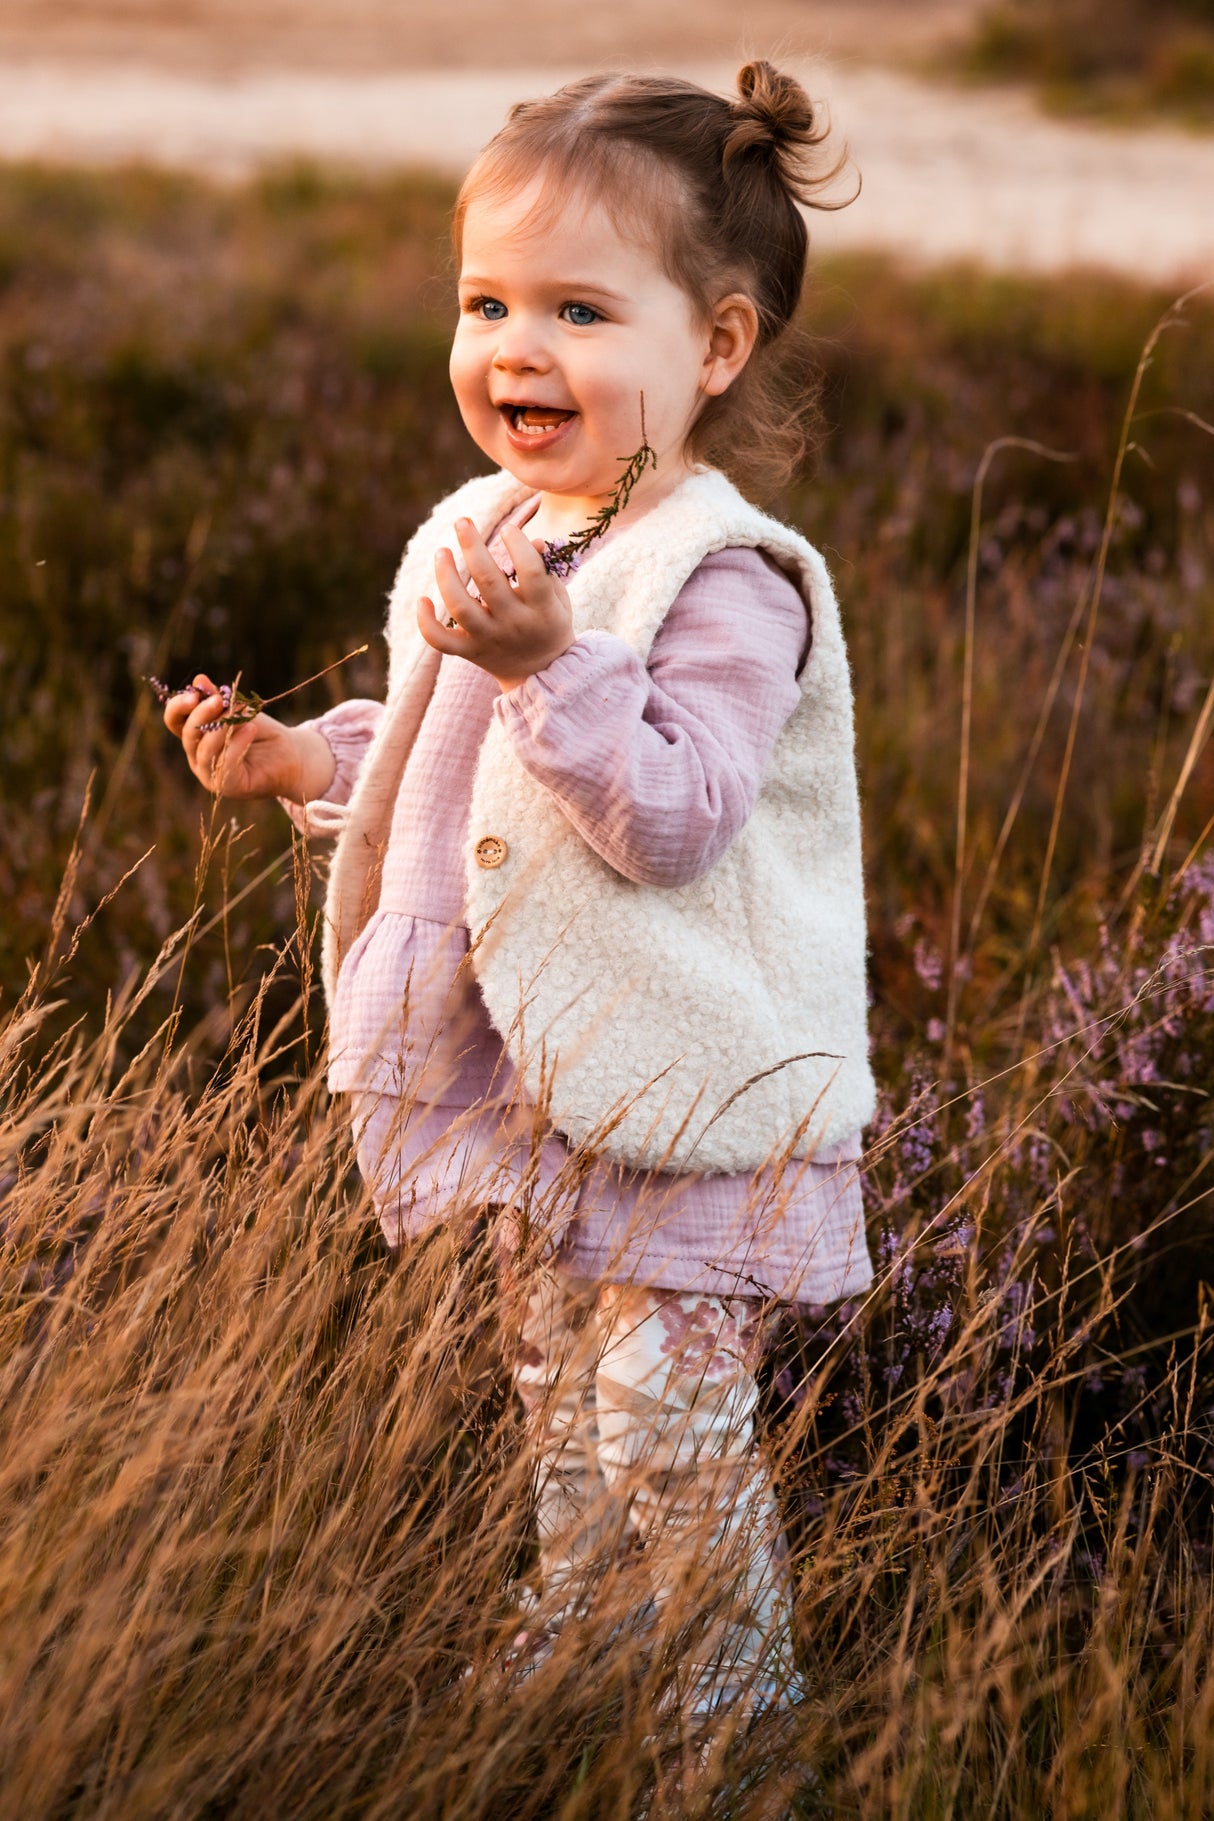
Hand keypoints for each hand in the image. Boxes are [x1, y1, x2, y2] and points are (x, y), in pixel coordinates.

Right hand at [162, 673, 333, 802]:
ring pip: (204, 750)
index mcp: (195, 736)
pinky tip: (251, 728)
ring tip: (240, 712)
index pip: (174, 720)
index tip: (194, 693)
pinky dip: (237, 744)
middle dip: (202, 715)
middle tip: (219, 700)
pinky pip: (225, 764)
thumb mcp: (239, 710)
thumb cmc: (261, 732)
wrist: (290, 755)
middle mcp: (197, 756)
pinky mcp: (228, 786)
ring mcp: (209, 773)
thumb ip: (219, 698)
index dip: (178, 706)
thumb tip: (199, 680)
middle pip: (187, 734)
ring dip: (221, 728)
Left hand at [417, 517, 573, 690]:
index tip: (508, 529)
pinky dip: (426, 622)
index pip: (531, 572)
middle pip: (488, 582)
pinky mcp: (470, 652)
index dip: (517, 546)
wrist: (542, 673)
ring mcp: (489, 639)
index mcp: (542, 609)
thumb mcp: (558, 599)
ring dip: (446, 576)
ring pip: (460, 607)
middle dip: (472, 546)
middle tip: (462, 522)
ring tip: (442, 551)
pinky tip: (422, 600)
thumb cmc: (549, 623)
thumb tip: (533, 541)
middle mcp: (515, 625)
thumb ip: (546, 571)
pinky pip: (441, 641)